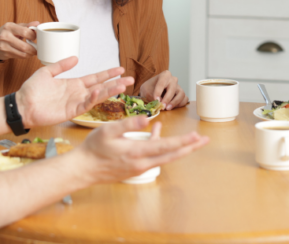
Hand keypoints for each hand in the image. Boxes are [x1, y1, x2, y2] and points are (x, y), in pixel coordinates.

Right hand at [0, 21, 39, 62]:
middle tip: (37, 48)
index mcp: (9, 26)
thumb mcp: (14, 27)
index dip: (34, 36)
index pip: (26, 32)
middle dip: (34, 48)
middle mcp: (5, 36)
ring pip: (22, 53)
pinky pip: (19, 56)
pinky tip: (27, 54)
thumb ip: (26, 25)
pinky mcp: (5, 54)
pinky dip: (25, 56)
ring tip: (33, 51)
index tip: (36, 37)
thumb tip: (38, 23)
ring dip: (31, 53)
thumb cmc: (6, 33)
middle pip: (24, 46)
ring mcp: (4, 46)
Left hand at [15, 56, 132, 127]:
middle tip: (130, 79)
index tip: (120, 69)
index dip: (107, 73)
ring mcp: (75, 103)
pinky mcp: (71, 111)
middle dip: (115, 83)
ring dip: (110, 91)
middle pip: (101, 87)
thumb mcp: (47, 72)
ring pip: (97, 96)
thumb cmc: (31, 90)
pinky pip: (85, 105)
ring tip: (123, 86)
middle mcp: (78, 93)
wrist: (21, 105)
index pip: (95, 77)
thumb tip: (76, 57)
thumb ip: (61, 65)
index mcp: (74, 84)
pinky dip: (93, 99)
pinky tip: (100, 92)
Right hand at [73, 116, 209, 184]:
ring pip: (166, 158)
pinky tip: (159, 134)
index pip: (166, 146)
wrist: (83, 170)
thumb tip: (147, 119)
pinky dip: (162, 147)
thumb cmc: (94, 148)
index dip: (183, 141)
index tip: (197, 136)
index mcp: (137, 152)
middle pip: (172, 155)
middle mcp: (142, 162)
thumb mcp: (108, 131)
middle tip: (206, 140)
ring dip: (180, 148)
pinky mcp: (136, 168)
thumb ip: (129, 124)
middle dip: (190, 147)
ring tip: (192, 140)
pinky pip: (154, 157)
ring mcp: (140, 167)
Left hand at [139, 71, 187, 109]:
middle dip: (167, 98)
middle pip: (173, 88)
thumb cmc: (149, 88)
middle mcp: (173, 80)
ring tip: (167, 108)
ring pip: (181, 94)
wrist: (152, 91)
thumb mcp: (146, 90)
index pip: (162, 83)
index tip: (155, 99)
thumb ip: (152, 95)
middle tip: (162, 106)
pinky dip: (180, 104)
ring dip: (175, 102)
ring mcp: (178, 87)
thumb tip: (160, 101)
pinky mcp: (181, 95)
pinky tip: (172, 107)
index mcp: (164, 75)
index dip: (158, 91)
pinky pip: (185, 99)